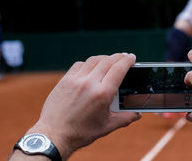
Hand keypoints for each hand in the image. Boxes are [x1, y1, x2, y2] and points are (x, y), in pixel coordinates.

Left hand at [26, 53, 140, 159]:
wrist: (54, 134)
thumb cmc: (81, 132)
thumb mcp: (106, 127)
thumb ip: (124, 118)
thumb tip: (137, 115)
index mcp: (103, 93)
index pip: (119, 69)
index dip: (127, 60)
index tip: (132, 57)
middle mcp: (90, 83)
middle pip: (107, 61)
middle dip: (118, 57)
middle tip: (124, 56)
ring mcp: (76, 80)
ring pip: (93, 60)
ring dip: (104, 58)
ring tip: (109, 60)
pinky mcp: (65, 80)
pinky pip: (79, 65)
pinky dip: (88, 63)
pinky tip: (91, 67)